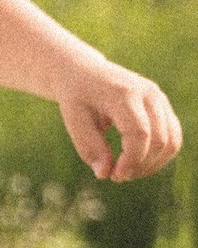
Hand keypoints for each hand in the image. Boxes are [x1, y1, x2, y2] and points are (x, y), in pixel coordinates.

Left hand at [58, 61, 181, 181]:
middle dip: (142, 165)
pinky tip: (137, 163)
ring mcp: (159, 98)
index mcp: (123, 94)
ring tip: (127, 172)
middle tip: (117, 176)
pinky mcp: (162, 105)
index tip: (115, 176)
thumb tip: (104, 174)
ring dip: (153, 164)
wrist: (83, 71)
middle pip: (160, 139)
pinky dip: (159, 155)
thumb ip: (90, 147)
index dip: (132, 160)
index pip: (139, 133)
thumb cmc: (76, 97)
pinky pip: (172, 136)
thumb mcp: (74, 120)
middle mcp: (148, 93)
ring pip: (172, 140)